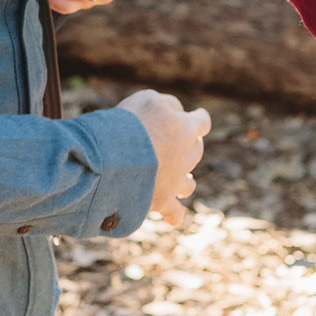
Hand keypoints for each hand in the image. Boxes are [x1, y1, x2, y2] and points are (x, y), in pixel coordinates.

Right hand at [117, 87, 209, 226]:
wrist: (112, 156)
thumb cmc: (129, 123)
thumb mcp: (148, 99)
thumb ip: (168, 105)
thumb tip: (177, 113)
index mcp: (187, 129)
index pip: (202, 122)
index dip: (198, 118)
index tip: (195, 116)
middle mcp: (187, 156)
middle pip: (195, 151)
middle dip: (186, 145)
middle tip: (169, 142)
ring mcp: (176, 181)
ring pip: (188, 184)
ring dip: (183, 180)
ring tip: (175, 178)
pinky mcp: (162, 201)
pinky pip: (174, 212)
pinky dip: (174, 213)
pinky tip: (173, 215)